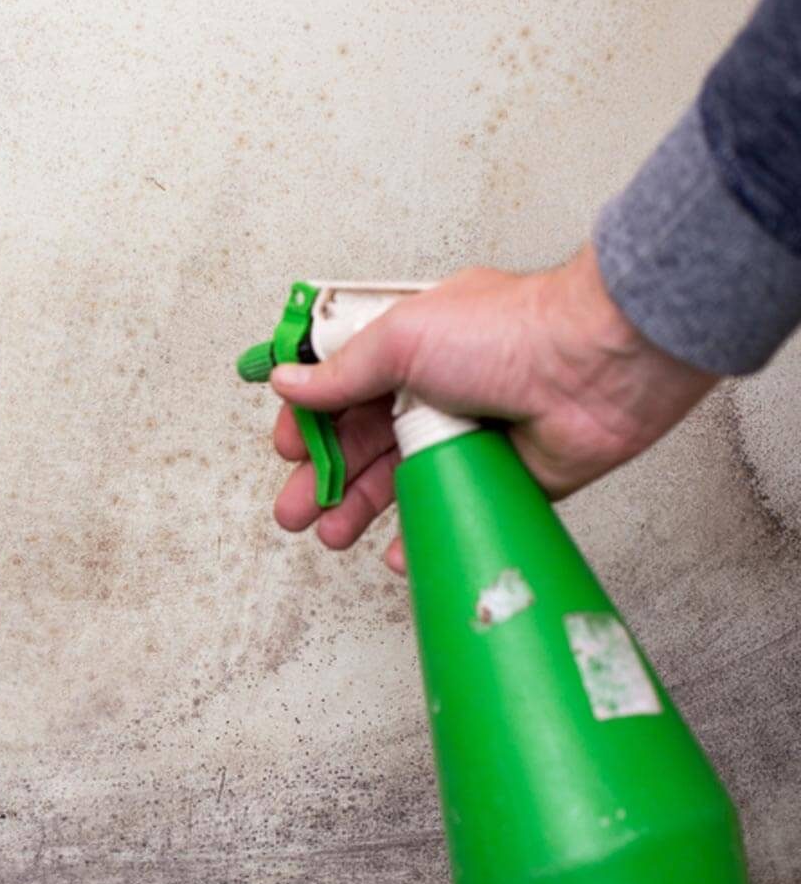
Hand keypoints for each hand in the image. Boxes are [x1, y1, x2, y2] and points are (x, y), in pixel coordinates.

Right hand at [269, 245, 718, 572]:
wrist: (595, 366)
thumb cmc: (509, 332)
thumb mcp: (402, 338)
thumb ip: (341, 371)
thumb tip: (289, 381)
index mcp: (409, 351)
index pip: (342, 390)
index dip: (310, 422)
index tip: (287, 450)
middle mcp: (435, 393)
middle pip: (363, 445)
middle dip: (323, 479)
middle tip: (295, 511)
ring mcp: (467, 437)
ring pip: (398, 483)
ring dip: (360, 510)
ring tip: (332, 534)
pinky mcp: (501, 477)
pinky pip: (450, 510)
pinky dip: (419, 534)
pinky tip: (395, 551)